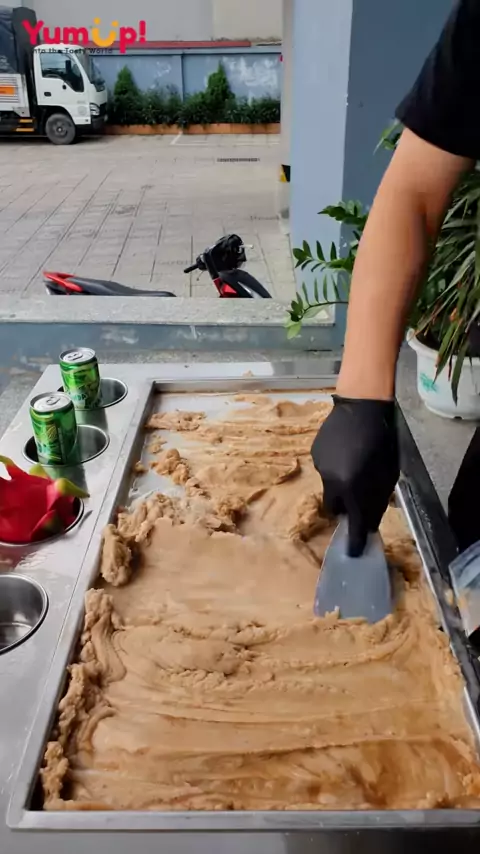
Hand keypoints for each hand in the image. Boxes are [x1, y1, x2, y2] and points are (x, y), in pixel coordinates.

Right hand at [311, 396, 398, 556]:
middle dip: (344, 511)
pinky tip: (344, 453)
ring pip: (329, 488)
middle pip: (334, 509)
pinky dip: (335, 469)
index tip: (354, 552)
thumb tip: (369, 523)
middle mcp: (332, 481)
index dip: (355, 540)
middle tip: (355, 503)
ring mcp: (320, 468)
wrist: (360, 405)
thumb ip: (377, 500)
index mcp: (353, 487)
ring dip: (341, 486)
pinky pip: (325, 471)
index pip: (354, 523)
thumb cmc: (382, 440)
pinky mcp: (314, 455)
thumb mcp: (387, 474)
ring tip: (353, 468)